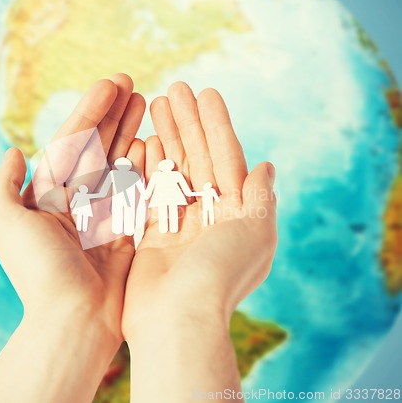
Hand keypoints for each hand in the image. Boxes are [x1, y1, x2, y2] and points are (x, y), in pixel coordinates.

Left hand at [0, 74, 144, 347]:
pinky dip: (147, 164)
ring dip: (132, 131)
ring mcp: (106, 211)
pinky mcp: (129, 227)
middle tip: (133, 82)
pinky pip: (140, 189)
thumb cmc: (40, 273)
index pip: (73, 140)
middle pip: (99, 144)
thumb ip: (4, 186)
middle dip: (114, 113)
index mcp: (50, 193)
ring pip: (120, 161)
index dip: (92, 109)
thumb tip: (13, 151)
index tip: (112, 83)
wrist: (74, 320)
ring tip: (147, 102)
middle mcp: (78, 198)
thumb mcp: (8, 225)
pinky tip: (155, 140)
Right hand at [123, 82, 276, 337]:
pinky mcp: (151, 233)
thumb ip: (261, 197)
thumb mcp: (255, 232)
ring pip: (172, 169)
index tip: (204, 92)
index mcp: (237, 212)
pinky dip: (146, 166)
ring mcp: (178, 222)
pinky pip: (149, 191)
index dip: (216, 124)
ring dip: (166, 136)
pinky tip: (141, 139)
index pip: (227, 157)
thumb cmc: (220, 276)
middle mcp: (209, 215)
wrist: (177, 320)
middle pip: (198, 157)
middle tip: (173, 88)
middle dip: (187, 122)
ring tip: (155, 103)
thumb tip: (267, 165)